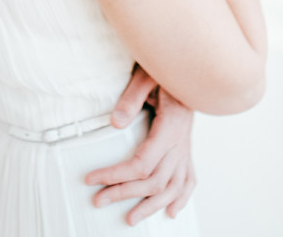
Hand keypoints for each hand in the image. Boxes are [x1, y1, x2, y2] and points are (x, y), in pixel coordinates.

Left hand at [84, 64, 196, 225]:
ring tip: (130, 219)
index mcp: (171, 126)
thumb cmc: (162, 68)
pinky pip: (189, 179)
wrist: (190, 63)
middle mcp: (182, 141)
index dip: (116, 175)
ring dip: (151, 205)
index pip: (142, 163)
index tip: (92, 179)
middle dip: (125, 194)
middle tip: (98, 201)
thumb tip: (115, 124)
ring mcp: (187, 146)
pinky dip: (182, 198)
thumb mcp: (145, 76)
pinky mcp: (188, 146)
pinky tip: (172, 212)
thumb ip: (131, 98)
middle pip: (155, 180)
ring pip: (173, 187)